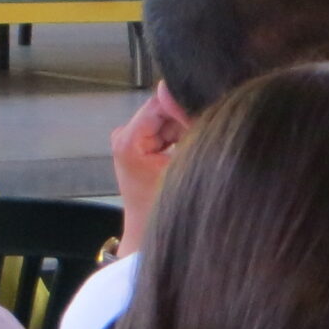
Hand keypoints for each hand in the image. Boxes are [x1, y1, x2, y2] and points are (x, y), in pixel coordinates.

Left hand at [110, 90, 185, 255]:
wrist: (148, 232)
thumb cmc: (161, 206)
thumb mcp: (180, 164)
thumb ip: (186, 128)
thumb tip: (190, 96)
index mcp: (127, 139)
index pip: (160, 103)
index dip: (184, 105)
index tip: (205, 114)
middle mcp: (123, 134)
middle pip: (163, 110)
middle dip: (184, 119)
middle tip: (200, 136)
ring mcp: (128, 138)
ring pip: (166, 118)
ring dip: (182, 128)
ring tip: (191, 147)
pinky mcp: (136, 143)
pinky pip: (163, 129)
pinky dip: (176, 136)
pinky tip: (184, 150)